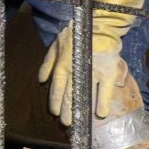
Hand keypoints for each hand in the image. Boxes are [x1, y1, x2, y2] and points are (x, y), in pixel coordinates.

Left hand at [39, 0, 148, 126]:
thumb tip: (41, 81)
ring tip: (78, 123)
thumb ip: (47, 63)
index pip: (56, 88)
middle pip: (69, 95)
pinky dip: (102, 102)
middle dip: (66, 110)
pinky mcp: (107, 71)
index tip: (54, 113)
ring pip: (84, 94)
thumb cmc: (74, 34)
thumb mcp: (55, 45)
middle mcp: (75, 71)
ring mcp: (91, 72)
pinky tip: (100, 114)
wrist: (98, 25)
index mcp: (62, 65)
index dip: (55, 102)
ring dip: (80, 110)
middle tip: (65, 124)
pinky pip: (104, 90)